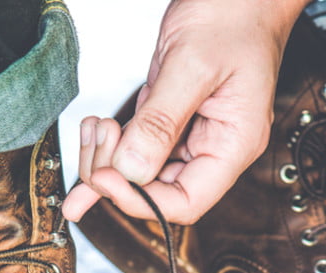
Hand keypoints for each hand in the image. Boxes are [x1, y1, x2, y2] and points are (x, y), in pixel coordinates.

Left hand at [64, 0, 306, 225]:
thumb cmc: (235, 15)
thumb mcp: (193, 65)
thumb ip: (161, 120)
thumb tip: (132, 168)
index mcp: (233, 144)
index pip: (186, 202)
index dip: (142, 200)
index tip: (108, 178)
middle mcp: (213, 146)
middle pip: (158, 191)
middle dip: (118, 174)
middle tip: (98, 140)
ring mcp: (190, 134)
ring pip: (141, 171)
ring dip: (108, 158)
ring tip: (94, 127)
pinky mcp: (169, 118)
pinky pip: (137, 146)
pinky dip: (110, 148)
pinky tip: (91, 143)